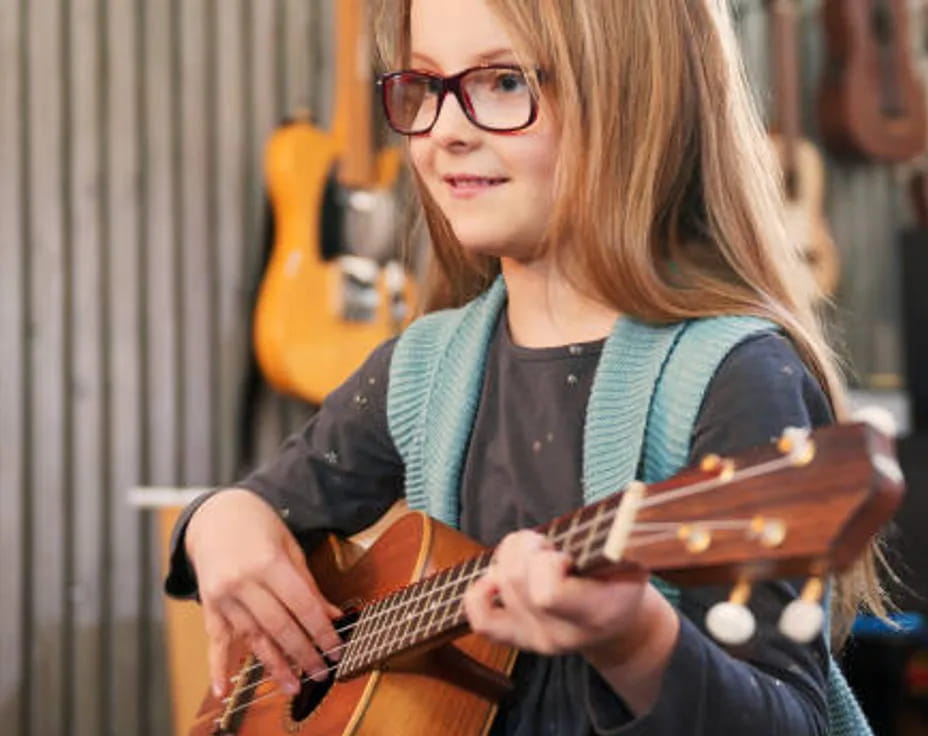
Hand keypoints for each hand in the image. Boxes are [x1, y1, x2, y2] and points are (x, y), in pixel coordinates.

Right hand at [185, 489, 342, 696]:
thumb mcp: (289, 546)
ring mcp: (223, 595)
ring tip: (292, 686)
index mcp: (269, 562)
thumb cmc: (260, 526)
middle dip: (303, 653)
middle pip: (278, 625)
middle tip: (322, 673)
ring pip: (252, 637)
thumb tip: (332, 615)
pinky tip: (223, 690)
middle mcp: (243, 581)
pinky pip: (215, 640)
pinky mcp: (209, 605)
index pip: (302, 604)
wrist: (217, 514)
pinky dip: (218, 667)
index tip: (336, 649)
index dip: (321, 630)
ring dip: (274, 665)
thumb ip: (309, 583)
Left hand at [463, 529, 678, 713]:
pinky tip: (497, 575)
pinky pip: (482, 619)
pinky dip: (480, 590)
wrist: (616, 623)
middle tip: (550, 545)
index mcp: (596, 613)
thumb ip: (619, 540)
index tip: (565, 553)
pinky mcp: (516, 638)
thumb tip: (622, 511)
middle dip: (527, 547)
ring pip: (498, 584)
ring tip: (535, 553)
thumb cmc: (622, 578)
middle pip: (515, 579)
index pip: (546, 594)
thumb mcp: (633, 557)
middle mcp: (562, 633)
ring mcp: (535, 638)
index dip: (547, 562)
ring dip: (510, 556)